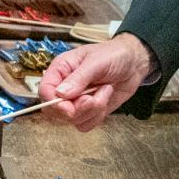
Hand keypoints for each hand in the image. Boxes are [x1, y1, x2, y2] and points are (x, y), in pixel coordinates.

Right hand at [38, 34, 154, 130]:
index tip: (70, 108)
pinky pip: (85, 124)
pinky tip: (105, 97)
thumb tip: (60, 93)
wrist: (133, 63)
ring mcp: (76, 101)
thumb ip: (78, 78)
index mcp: (61, 70)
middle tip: (92, 98)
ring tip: (104, 90)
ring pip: (72, 120)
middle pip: (55, 111)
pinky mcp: (88, 111)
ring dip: (93, 110)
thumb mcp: (96, 62)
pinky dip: (98, 116)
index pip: (45, 91)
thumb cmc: (114, 55)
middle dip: (77, 109)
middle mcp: (65, 87)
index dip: (54, 103)